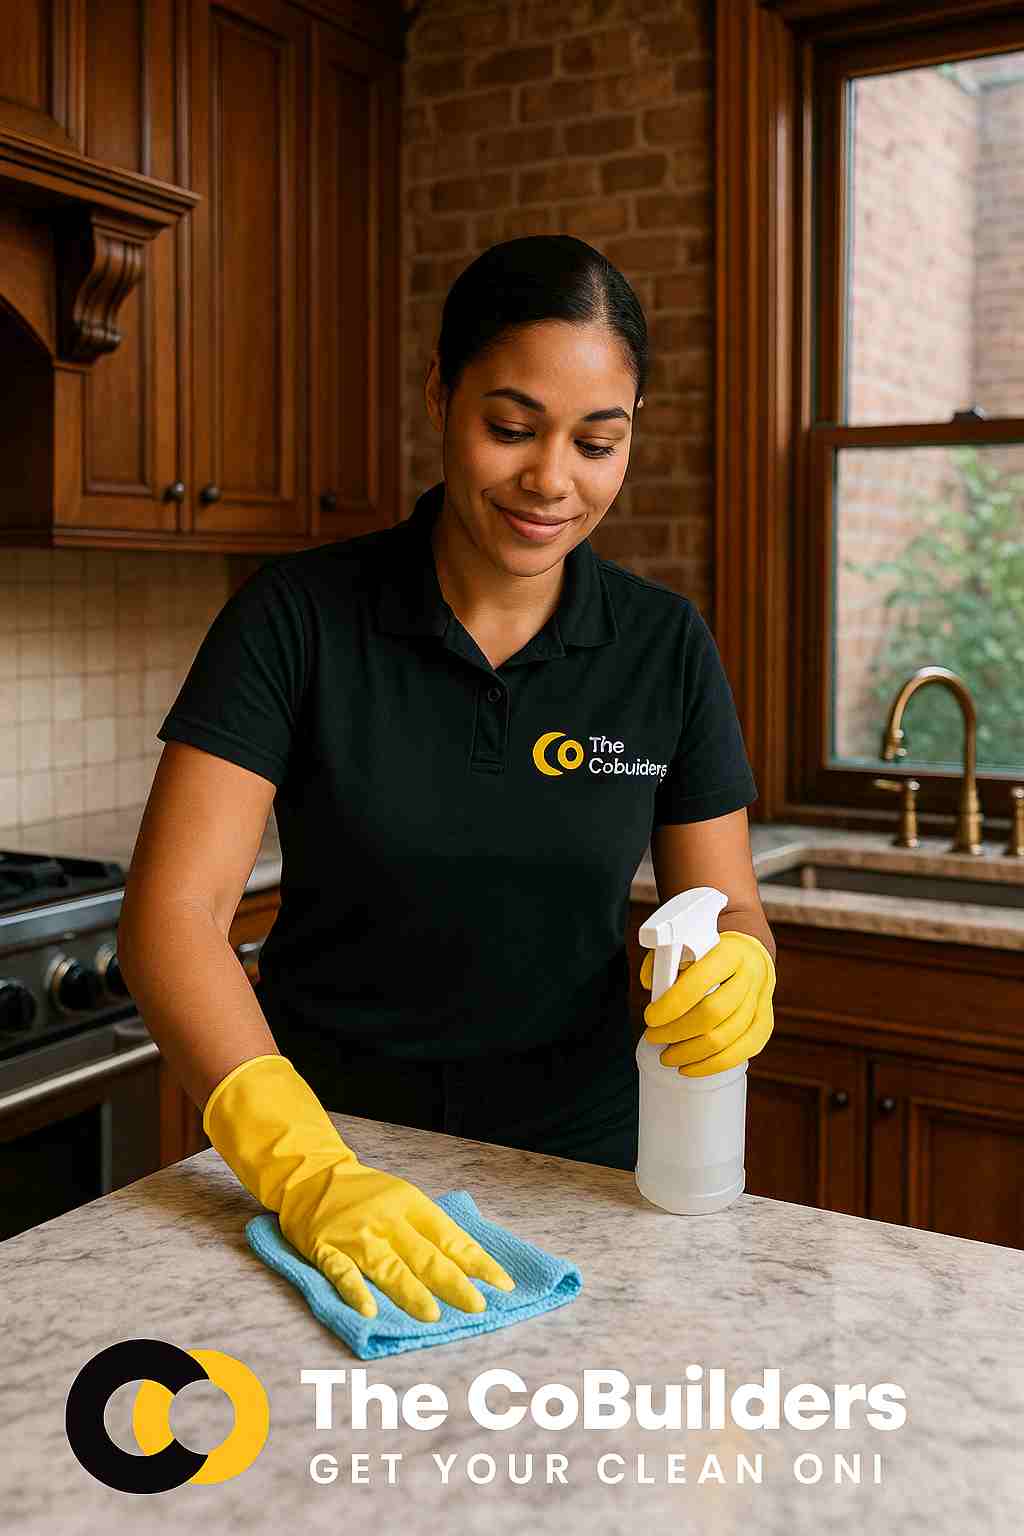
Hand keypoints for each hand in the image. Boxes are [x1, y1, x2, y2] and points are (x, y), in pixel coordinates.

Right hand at [203, 1054, 516, 1321]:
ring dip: (411, 1292)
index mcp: (412, 1205)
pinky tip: (370, 1310)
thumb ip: (430, 1230)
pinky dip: (356, 1291)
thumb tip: (468, 1265)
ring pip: (388, 1267)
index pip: (451, 1238)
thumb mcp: (404, 1199)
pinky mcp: (325, 1248)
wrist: (311, 1174)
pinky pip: (342, 1272)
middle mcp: (388, 1220)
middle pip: (424, 1255)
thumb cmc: (366, 1192)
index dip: (477, 1262)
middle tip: (477, 1307)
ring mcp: (356, 1235)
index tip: (503, 1285)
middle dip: (453, 1283)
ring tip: (433, 1315)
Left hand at [639, 930, 775, 1076]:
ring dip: (691, 1053)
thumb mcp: (686, 947)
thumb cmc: (708, 955)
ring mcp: (760, 1002)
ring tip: (667, 1056)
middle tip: (653, 1037)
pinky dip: (713, 1065)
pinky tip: (690, 1068)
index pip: (699, 981)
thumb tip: (650, 986)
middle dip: (676, 1031)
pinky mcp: (765, 1024)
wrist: (749, 959)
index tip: (650, 1018)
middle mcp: (749, 977)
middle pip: (713, 1013)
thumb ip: (664, 963)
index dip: (672, 1004)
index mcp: (729, 953)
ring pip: (726, 1037)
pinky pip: (742, 1052)